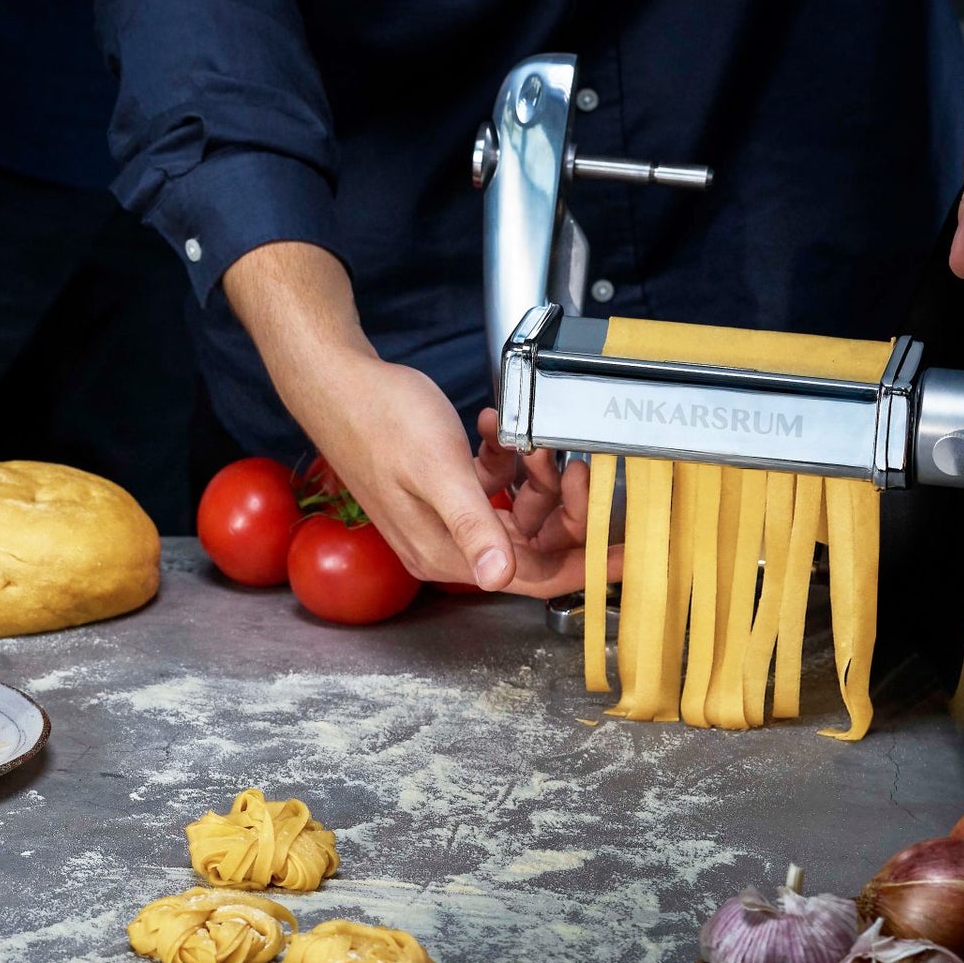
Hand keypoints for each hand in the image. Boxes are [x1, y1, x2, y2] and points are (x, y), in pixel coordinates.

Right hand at [291, 353, 596, 595]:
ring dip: (532, 474)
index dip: (587, 565)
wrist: (335, 384)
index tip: (628, 553)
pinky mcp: (442, 492)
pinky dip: (503, 460)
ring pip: (517, 511)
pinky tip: (494, 430)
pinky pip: (493, 487)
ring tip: (526, 437)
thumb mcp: (436, 469)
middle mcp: (446, 545)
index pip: (533, 575)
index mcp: (444, 552)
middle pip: (532, 543)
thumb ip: (472, 524)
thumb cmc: (376, 420)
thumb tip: (499, 578)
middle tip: (575, 463)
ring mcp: (443, 518)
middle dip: (560, 503)